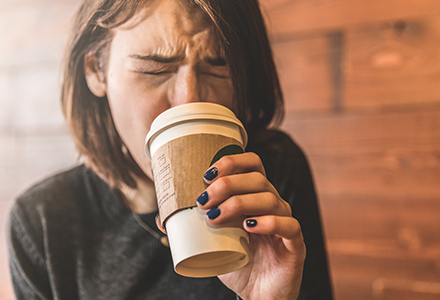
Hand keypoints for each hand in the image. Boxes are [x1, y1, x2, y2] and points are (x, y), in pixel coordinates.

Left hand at [197, 152, 305, 299]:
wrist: (256, 294)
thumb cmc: (236, 262)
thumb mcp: (211, 242)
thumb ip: (191, 227)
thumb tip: (161, 217)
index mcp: (255, 197)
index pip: (252, 164)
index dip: (232, 161)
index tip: (206, 174)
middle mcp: (273, 204)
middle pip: (258, 179)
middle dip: (227, 184)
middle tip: (203, 200)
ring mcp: (285, 222)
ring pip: (270, 199)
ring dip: (239, 203)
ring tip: (215, 218)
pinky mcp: (295, 244)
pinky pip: (289, 225)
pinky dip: (268, 222)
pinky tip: (249, 227)